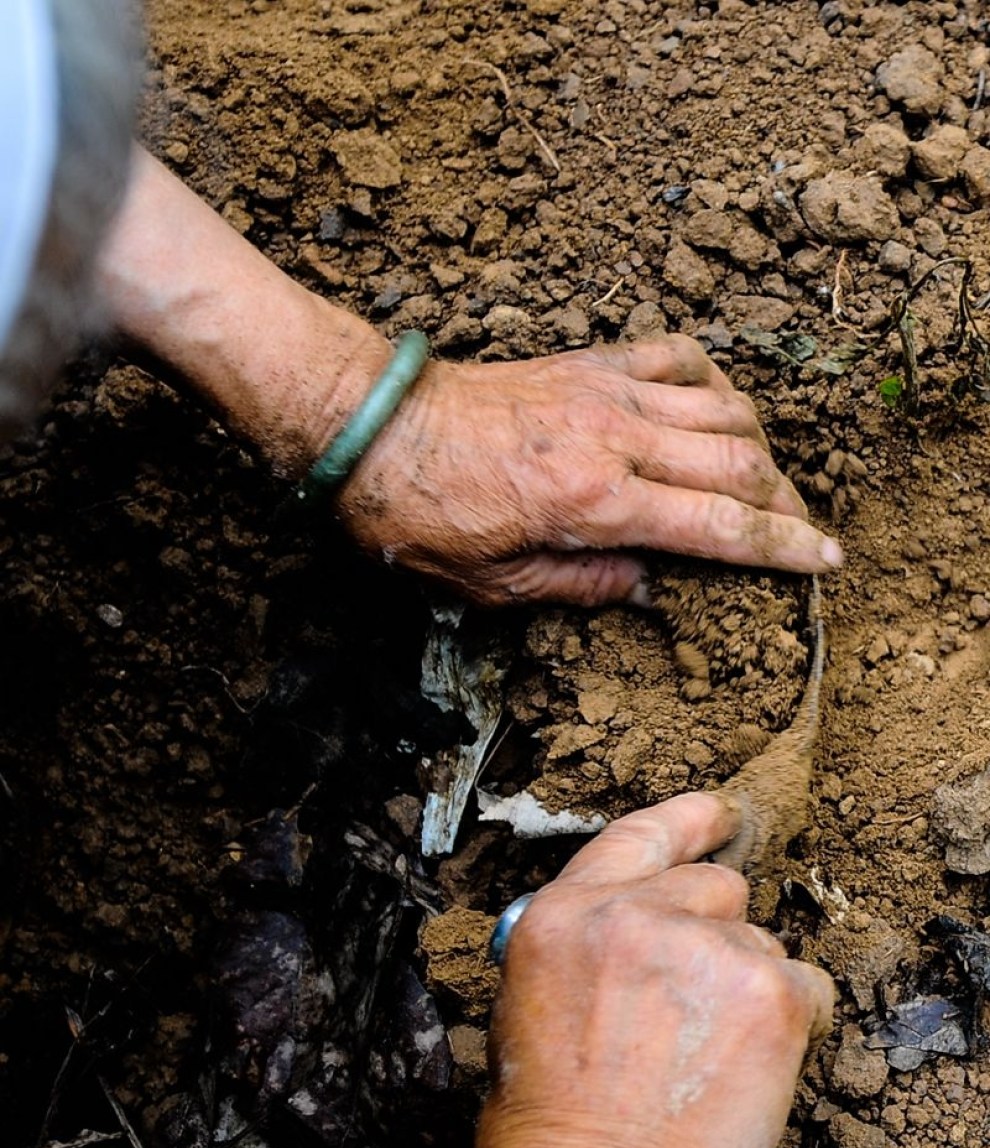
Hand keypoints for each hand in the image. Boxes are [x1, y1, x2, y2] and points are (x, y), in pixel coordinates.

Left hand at [336, 338, 842, 604]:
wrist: (373, 428)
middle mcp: (616, 439)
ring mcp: (607, 391)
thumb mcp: (494, 587)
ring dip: (760, 443)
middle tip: (802, 528)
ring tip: (766, 478)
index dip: (783, 546)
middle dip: (787, 500)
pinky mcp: (590, 362)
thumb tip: (647, 585)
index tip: (826, 559)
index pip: (720, 526)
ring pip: (724, 406)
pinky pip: (678, 356)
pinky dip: (712, 380)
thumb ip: (582, 587)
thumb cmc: (421, 515)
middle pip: (741, 462)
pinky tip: (714, 406)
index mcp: (596, 503)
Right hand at [370, 793, 832, 1147]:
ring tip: (710, 1061)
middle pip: (716, 887)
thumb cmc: (545, 1135)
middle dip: (717, 934)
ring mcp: (700, 947)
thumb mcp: (523, 1008)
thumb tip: (629, 949)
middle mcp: (630, 914)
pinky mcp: (766, 992)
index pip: (637, 836)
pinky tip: (749, 1072)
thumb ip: (581, 951)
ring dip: (749, 987)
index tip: (721, 813)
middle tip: (700, 1010)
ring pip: (762, 943)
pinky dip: (792, 1025)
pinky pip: (807, 986)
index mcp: (561, 915)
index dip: (688, 819)